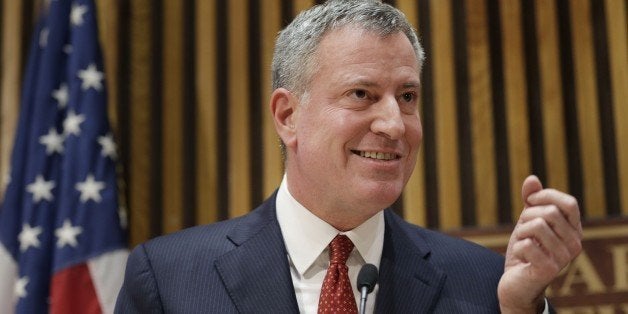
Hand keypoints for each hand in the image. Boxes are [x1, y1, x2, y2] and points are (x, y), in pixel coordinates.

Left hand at [498, 175, 582, 312]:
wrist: (516, 284)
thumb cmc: (525, 250)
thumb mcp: (527, 221)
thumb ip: (531, 200)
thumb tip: (532, 179)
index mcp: (574, 230)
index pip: (569, 203)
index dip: (545, 196)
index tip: (528, 201)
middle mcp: (575, 244)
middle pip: (549, 212)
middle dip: (526, 216)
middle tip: (522, 230)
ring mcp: (564, 258)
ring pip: (536, 226)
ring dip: (520, 233)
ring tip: (522, 244)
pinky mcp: (549, 269)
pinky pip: (526, 244)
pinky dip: (516, 248)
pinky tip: (521, 258)